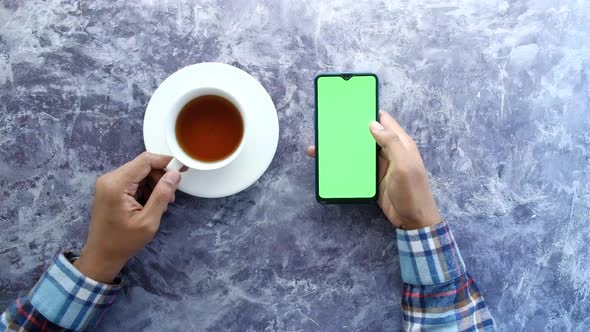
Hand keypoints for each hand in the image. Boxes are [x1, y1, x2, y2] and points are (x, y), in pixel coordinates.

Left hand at [74, 152, 180, 282]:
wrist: (102, 255)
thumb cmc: (124, 241)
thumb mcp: (148, 221)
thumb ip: (162, 195)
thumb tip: (175, 174)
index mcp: (117, 184)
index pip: (145, 161)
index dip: (166, 162)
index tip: (183, 169)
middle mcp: (110, 178)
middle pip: (143, 165)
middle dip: (160, 177)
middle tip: (170, 197)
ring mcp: (108, 183)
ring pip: (139, 172)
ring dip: (154, 184)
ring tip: (161, 204)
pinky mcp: (110, 188)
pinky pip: (133, 180)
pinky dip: (145, 188)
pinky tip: (150, 203)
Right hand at [308, 111, 440, 229]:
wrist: (413, 221)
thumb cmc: (412, 191)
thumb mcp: (404, 165)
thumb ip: (391, 143)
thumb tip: (373, 123)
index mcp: (400, 143)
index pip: (384, 121)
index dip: (368, 112)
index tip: (349, 107)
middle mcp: (389, 151)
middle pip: (368, 135)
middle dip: (350, 130)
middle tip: (328, 126)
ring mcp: (380, 165)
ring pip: (360, 151)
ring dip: (344, 148)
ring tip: (321, 146)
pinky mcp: (372, 178)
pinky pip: (357, 168)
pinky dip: (345, 164)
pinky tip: (330, 164)